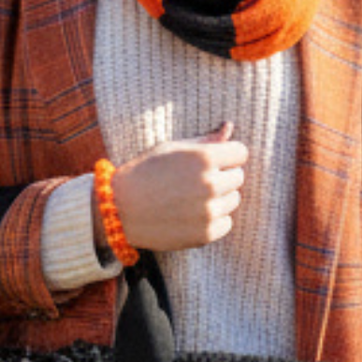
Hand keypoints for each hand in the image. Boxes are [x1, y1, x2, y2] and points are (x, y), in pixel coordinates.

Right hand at [111, 125, 248, 252]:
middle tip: (195, 181)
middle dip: (222, 176)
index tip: (212, 161)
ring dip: (219, 198)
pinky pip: (226, 223)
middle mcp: (210, 184)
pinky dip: (213, 220)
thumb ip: (205, 140)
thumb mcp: (172, 148)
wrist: (119, 209)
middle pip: (238, 177)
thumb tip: (230, 127)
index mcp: (204, 158)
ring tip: (191, 198)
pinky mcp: (206, 234)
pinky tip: (191, 215)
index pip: (241, 152)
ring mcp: (209, 211)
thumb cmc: (145, 172)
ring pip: (233, 200)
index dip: (227, 155)